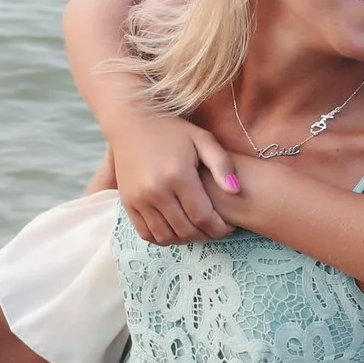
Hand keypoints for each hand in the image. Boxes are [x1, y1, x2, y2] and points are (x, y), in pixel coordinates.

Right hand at [110, 110, 242, 243]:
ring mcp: (138, 199)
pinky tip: (176, 229)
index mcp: (178, 175)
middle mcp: (156, 190)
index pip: (203, 216)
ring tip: (198, 230)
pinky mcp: (127, 203)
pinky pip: (146, 233)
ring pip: (166, 237)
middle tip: (216, 231)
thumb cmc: (173, 131)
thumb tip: (236, 191)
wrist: (132, 122)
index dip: (219, 228)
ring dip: (185, 240)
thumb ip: (222, 164)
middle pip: (185, 230)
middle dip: (206, 236)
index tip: (230, 228)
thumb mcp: (203, 139)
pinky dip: (163, 238)